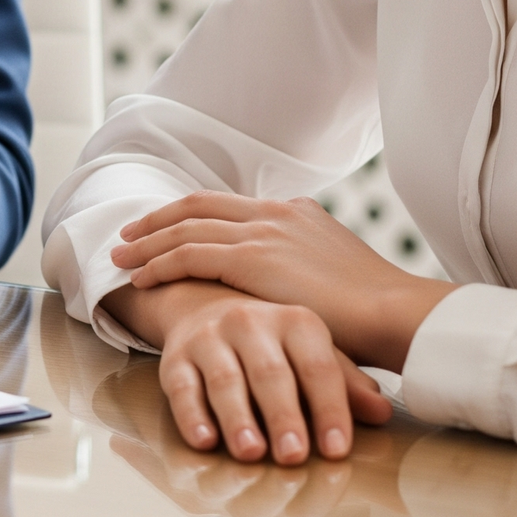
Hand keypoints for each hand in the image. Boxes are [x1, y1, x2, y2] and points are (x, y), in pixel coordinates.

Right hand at [102, 279, 392, 464]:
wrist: (203, 302)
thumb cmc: (271, 343)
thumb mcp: (310, 353)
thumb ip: (343, 383)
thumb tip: (382, 412)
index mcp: (294, 320)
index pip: (318, 366)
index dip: (329, 408)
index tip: (336, 449)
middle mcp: (250, 321)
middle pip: (270, 372)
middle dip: (282, 415)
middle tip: (293, 454)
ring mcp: (210, 335)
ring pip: (224, 378)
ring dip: (237, 417)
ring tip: (250, 452)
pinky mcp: (176, 355)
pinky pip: (181, 385)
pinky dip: (191, 414)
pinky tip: (204, 440)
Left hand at [112, 191, 454, 370]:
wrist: (395, 311)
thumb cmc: (374, 310)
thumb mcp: (337, 273)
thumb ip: (306, 269)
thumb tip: (290, 286)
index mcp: (294, 211)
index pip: (227, 206)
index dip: (189, 215)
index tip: (164, 226)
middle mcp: (273, 212)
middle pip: (197, 206)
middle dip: (156, 220)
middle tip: (128, 235)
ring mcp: (261, 231)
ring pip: (185, 228)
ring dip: (147, 243)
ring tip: (120, 258)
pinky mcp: (251, 257)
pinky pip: (189, 255)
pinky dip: (159, 264)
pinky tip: (141, 278)